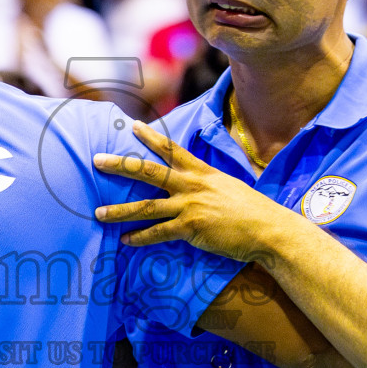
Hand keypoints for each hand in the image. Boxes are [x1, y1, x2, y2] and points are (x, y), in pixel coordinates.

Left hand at [93, 121, 296, 262]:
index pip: (172, 149)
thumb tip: (196, 186)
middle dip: (121, 165)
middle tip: (98, 160)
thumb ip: (208, 184)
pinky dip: (140, 238)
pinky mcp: (191, 229)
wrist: (268, 228)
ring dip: (119, 211)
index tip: (133, 126)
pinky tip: (126, 241)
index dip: (151, 137)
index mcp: (202, 172)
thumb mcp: (228, 187)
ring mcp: (190, 206)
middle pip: (149, 171)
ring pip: (146, 207)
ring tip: (98, 213)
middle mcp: (192, 185)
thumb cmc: (251, 210)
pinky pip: (158, 233)